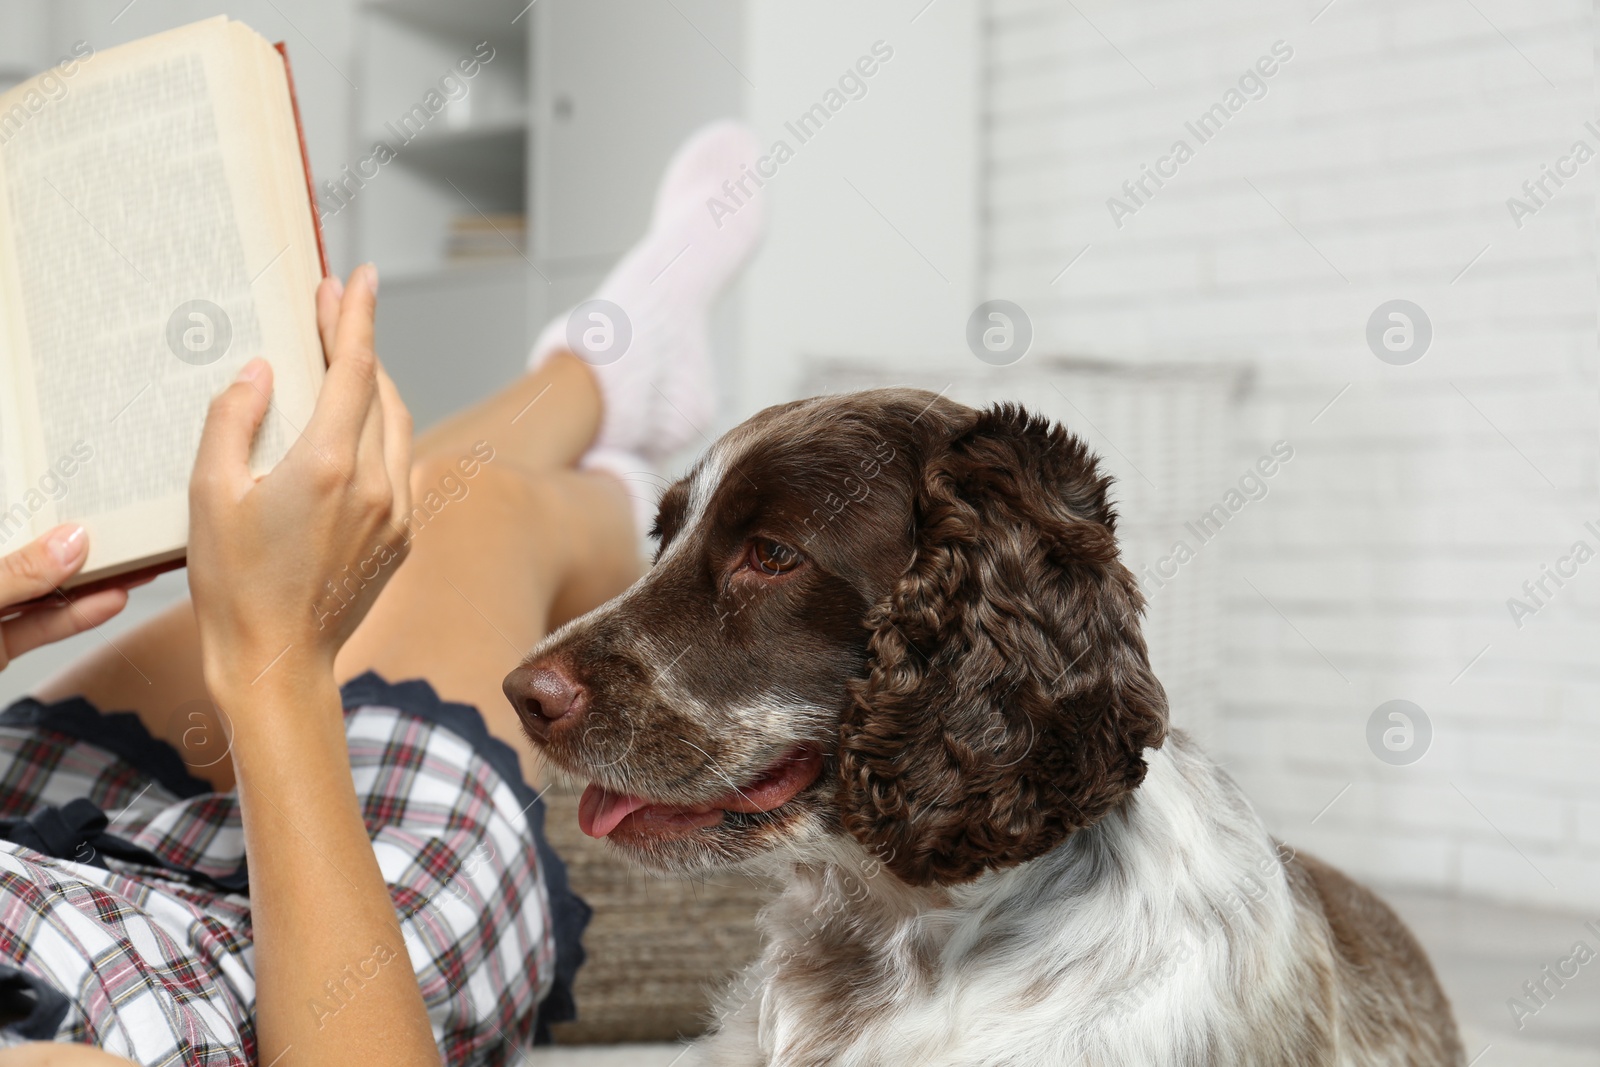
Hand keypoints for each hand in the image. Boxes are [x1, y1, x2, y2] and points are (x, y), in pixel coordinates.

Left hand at [0, 525, 133, 670]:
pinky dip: (77, 617)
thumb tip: (68, 544)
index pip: (13, 525)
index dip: (47, 515)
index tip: (89, 511)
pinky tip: (110, 602)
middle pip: (35, 560)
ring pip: (44, 594)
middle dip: (76, 549)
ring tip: (129, 569)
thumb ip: (18, 573)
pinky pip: (43, 626)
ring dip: (89, 585)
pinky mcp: (1, 647)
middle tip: (118, 538)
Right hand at [187, 264, 412, 698]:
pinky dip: (380, 434)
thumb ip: (233, 420)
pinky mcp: (403, 536)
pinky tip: (351, 432)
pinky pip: (399, 465)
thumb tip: (260, 371)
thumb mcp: (209, 494)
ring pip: (398, 426)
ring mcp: (396, 512)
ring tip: (339, 364)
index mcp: (328, 465)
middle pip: (380, 391)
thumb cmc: (234, 583)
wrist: (279, 661)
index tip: (357, 278)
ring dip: (374, 388)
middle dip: (358, 345)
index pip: (354, 369)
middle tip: (330, 310)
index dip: (355, 317)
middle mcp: (376, 483)